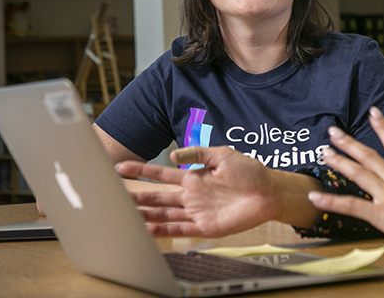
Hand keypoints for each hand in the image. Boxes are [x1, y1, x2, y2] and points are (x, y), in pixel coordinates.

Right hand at [115, 146, 321, 236]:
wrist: (270, 191)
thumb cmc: (250, 171)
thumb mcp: (223, 154)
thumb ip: (198, 153)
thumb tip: (173, 154)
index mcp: (194, 177)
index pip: (161, 173)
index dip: (142, 171)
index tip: (120, 167)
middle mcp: (191, 195)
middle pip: (157, 196)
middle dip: (136, 195)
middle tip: (113, 194)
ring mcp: (197, 211)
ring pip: (164, 213)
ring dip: (145, 214)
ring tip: (124, 214)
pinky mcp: (205, 226)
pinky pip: (180, 229)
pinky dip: (163, 230)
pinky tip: (148, 229)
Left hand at [308, 107, 383, 248]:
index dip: (382, 126)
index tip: (372, 112)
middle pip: (369, 156)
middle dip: (349, 142)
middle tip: (333, 132)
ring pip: (359, 174)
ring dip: (339, 163)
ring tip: (324, 153)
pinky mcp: (381, 215)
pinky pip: (352, 206)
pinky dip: (332, 202)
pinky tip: (315, 198)